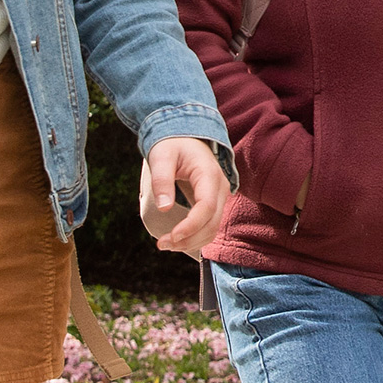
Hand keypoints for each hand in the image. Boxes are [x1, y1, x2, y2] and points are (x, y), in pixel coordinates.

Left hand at [140, 136, 230, 257]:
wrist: (185, 138)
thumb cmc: (172, 144)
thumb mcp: (162, 157)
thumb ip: (162, 180)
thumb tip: (164, 208)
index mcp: (209, 174)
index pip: (207, 207)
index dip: (191, 226)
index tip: (171, 237)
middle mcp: (221, 188)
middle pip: (212, 223)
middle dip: (188, 239)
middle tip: (161, 244)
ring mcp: (220, 197)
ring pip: (212, 229)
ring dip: (191, 242)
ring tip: (165, 244)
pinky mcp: (214, 204)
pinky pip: (209, 227)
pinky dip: (195, 238)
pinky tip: (176, 239)